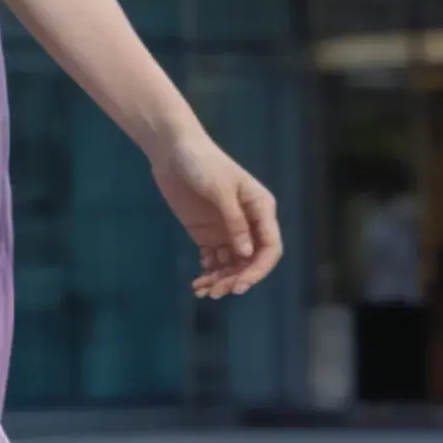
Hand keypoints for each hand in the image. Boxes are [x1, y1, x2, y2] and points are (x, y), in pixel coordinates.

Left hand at [150, 131, 281, 298]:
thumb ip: (234, 221)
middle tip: (217, 291)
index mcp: (260, 209)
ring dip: (222, 280)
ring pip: (233, 264)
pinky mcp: (208, 234)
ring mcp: (228, 229)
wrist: (172, 151)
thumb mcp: (219, 189)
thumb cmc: (202, 162)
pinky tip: (198, 282)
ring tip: (203, 290)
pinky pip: (214, 260)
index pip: (270, 247)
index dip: (259, 269)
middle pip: (252, 261)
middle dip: (238, 279)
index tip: (240, 284)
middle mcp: (248, 223)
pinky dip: (209, 273)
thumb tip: (246, 253)